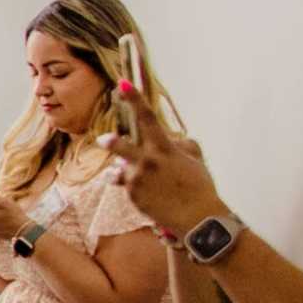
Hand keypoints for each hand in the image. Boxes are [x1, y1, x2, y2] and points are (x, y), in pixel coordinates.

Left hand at [103, 99, 226, 234]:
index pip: (147, 119)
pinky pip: (126, 183)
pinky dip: (134, 184)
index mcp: (164, 148)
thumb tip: (166, 138)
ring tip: (134, 171)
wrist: (197, 219)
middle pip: (120, 146)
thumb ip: (178, 144)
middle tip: (104, 139)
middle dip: (112, 143)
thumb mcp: (194, 159)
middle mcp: (147, 161)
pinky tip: (150, 192)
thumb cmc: (199, 186)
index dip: (134, 99)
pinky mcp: (132, 195)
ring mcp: (136, 179)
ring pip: (122, 167)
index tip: (123, 83)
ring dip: (126, 167)